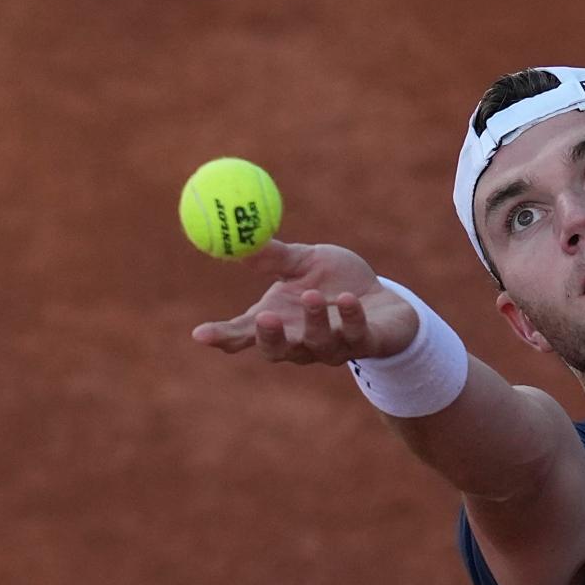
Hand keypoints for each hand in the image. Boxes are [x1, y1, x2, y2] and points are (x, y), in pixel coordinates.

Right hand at [191, 240, 418, 364]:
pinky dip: (349, 317)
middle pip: (276, 351)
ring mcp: (333, 347)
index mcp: (279, 323)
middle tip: (263, 317)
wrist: (385, 299)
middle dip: (268, 338)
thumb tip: (238, 233)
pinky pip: (354, 335)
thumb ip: (273, 257)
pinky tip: (349, 298)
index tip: (199, 333)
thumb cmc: (337, 282)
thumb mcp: (303, 263)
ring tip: (311, 295)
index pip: (243, 336)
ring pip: (317, 344)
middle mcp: (301, 342)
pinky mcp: (365, 344)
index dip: (221, 337)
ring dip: (312, 322)